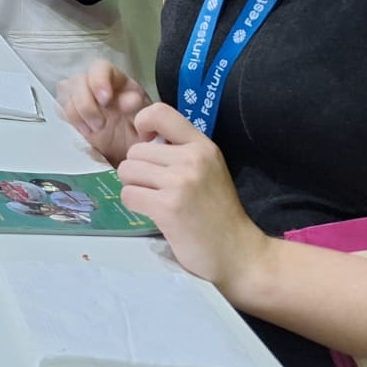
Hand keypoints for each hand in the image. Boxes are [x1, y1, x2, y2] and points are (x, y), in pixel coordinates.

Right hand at [56, 58, 151, 164]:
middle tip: (99, 125)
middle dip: (85, 103)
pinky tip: (84, 132)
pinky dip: (70, 121)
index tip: (105, 100)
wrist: (132, 152)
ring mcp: (80, 98)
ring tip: (93, 131)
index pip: (100, 67)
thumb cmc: (141, 131)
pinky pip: (60, 109)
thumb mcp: (146, 120)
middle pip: (78, 80)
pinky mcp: (72, 114)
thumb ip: (140, 109)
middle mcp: (95, 85)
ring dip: (77, 113)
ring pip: (66, 93)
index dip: (99, 80)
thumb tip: (130, 100)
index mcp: (116, 80)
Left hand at [117, 104, 273, 299]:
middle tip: (156, 188)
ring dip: (134, 187)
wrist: (239, 253)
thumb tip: (143, 137)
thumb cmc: (218, 212)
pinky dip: (135, 205)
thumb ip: (181, 151)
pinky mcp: (168, 207)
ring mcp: (180, 183)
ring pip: (127, 171)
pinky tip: (154, 213)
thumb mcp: (207, 169)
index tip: (146, 142)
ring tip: (155, 200)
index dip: (143, 123)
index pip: (160, 112)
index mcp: (202, 146)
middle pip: (134, 151)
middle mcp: (192, 159)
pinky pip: (128, 195)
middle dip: (138, 170)